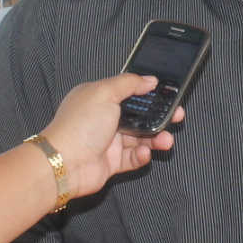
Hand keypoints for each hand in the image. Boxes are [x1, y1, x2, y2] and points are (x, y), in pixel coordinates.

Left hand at [39, 74, 182, 199]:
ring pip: (140, 138)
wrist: (65, 162)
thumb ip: (130, 83)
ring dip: (156, 138)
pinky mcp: (112, 162)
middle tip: (177, 117)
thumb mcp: (105, 92)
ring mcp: (109, 141)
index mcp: (100, 98)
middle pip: (139, 116)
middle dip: (160, 117)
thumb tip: (150, 79)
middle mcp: (104, 118)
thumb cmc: (81, 124)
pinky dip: (142, 156)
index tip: (169, 96)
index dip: (150, 94)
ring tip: (166, 140)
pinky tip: (144, 153)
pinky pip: (133, 158)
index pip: (130, 92)